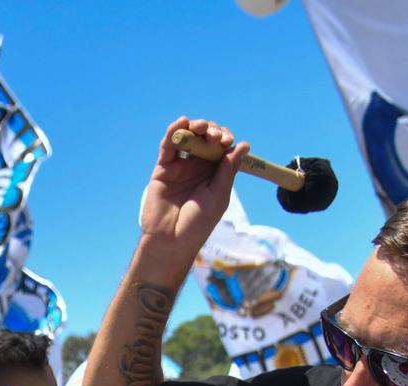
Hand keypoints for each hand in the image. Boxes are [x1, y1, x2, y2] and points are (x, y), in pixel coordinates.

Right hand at [139, 118, 246, 249]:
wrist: (171, 241)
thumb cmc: (198, 224)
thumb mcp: (219, 195)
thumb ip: (228, 170)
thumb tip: (244, 145)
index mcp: (214, 174)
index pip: (223, 148)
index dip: (226, 138)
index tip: (228, 141)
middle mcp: (198, 168)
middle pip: (206, 139)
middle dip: (213, 131)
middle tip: (216, 138)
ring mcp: (180, 167)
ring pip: (189, 138)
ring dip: (196, 127)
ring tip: (202, 128)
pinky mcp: (163, 169)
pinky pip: (168, 145)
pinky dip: (174, 131)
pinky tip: (182, 123)